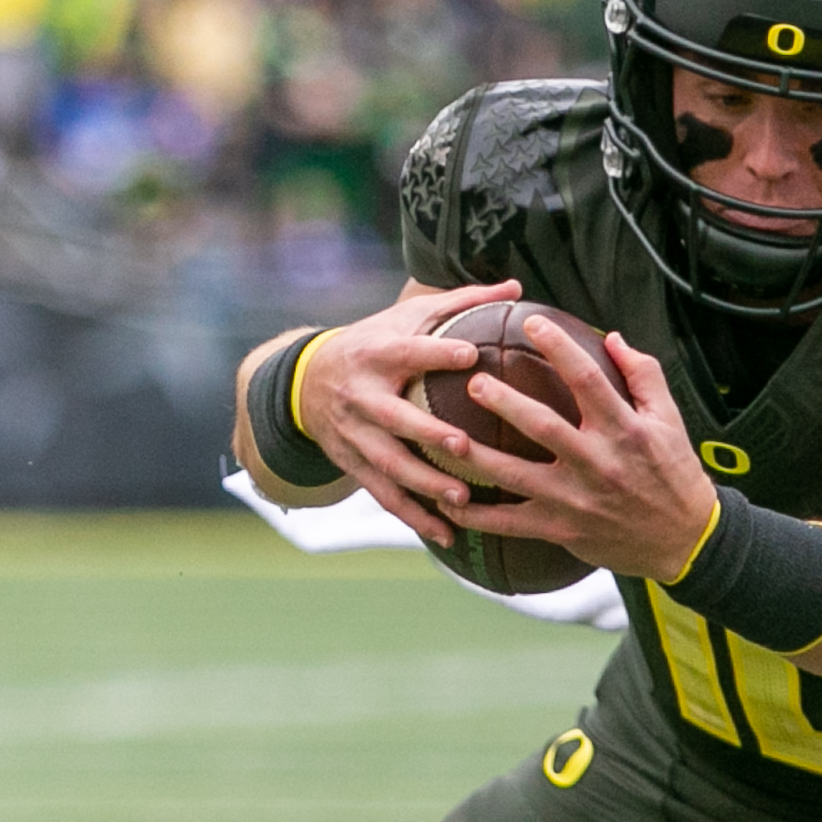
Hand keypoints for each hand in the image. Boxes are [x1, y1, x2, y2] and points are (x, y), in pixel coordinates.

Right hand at [288, 279, 520, 545]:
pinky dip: (414, 517)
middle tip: (463, 446)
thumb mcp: (407, 315)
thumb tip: (516, 286)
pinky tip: (448, 535)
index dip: (436, 354)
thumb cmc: (375, 342)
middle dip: (426, 433)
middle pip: (394, 418)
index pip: (407, 353)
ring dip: (423, 485)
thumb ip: (460, 302)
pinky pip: (384, 496)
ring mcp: (354, 435)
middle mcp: (361, 396)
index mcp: (376, 354)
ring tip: (461, 500)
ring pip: (388, 464)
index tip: (470, 355)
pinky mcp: (354, 465)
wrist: (306, 382)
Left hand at [449, 315, 718, 581]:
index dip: (559, 347)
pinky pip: (510, 523)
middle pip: (543, 426)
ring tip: (447, 436)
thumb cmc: (675, 474)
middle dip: (505, 402)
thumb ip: (643, 374)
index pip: (588, 379)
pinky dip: (476, 516)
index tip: (532, 323)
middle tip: (473, 381)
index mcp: (625, 430)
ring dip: (478, 456)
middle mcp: (598, 463)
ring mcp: (576, 499)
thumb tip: (611, 336)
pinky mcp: (562, 529)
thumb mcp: (670, 419)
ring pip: (517, 475)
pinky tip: (447, 502)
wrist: (684, 541)